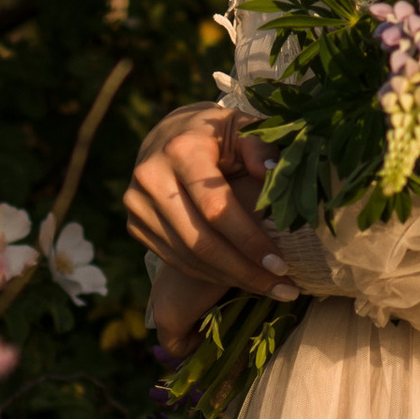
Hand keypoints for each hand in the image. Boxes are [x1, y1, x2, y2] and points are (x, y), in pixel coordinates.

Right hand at [125, 106, 295, 339]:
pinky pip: (176, 261)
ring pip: (188, 258)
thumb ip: (262, 147)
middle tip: (284, 290)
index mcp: (181, 150)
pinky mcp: (135, 224)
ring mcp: (137, 204)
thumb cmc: (218, 133)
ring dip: (231, 279)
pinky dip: (210, 276)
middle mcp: (151, 177)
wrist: (169, 134)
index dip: (250, 241)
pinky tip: (240, 280)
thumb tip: (274, 171)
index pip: (217, 208)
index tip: (282, 265)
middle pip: (201, 241)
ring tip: (270, 289)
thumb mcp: (243, 128)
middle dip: (245, 271)